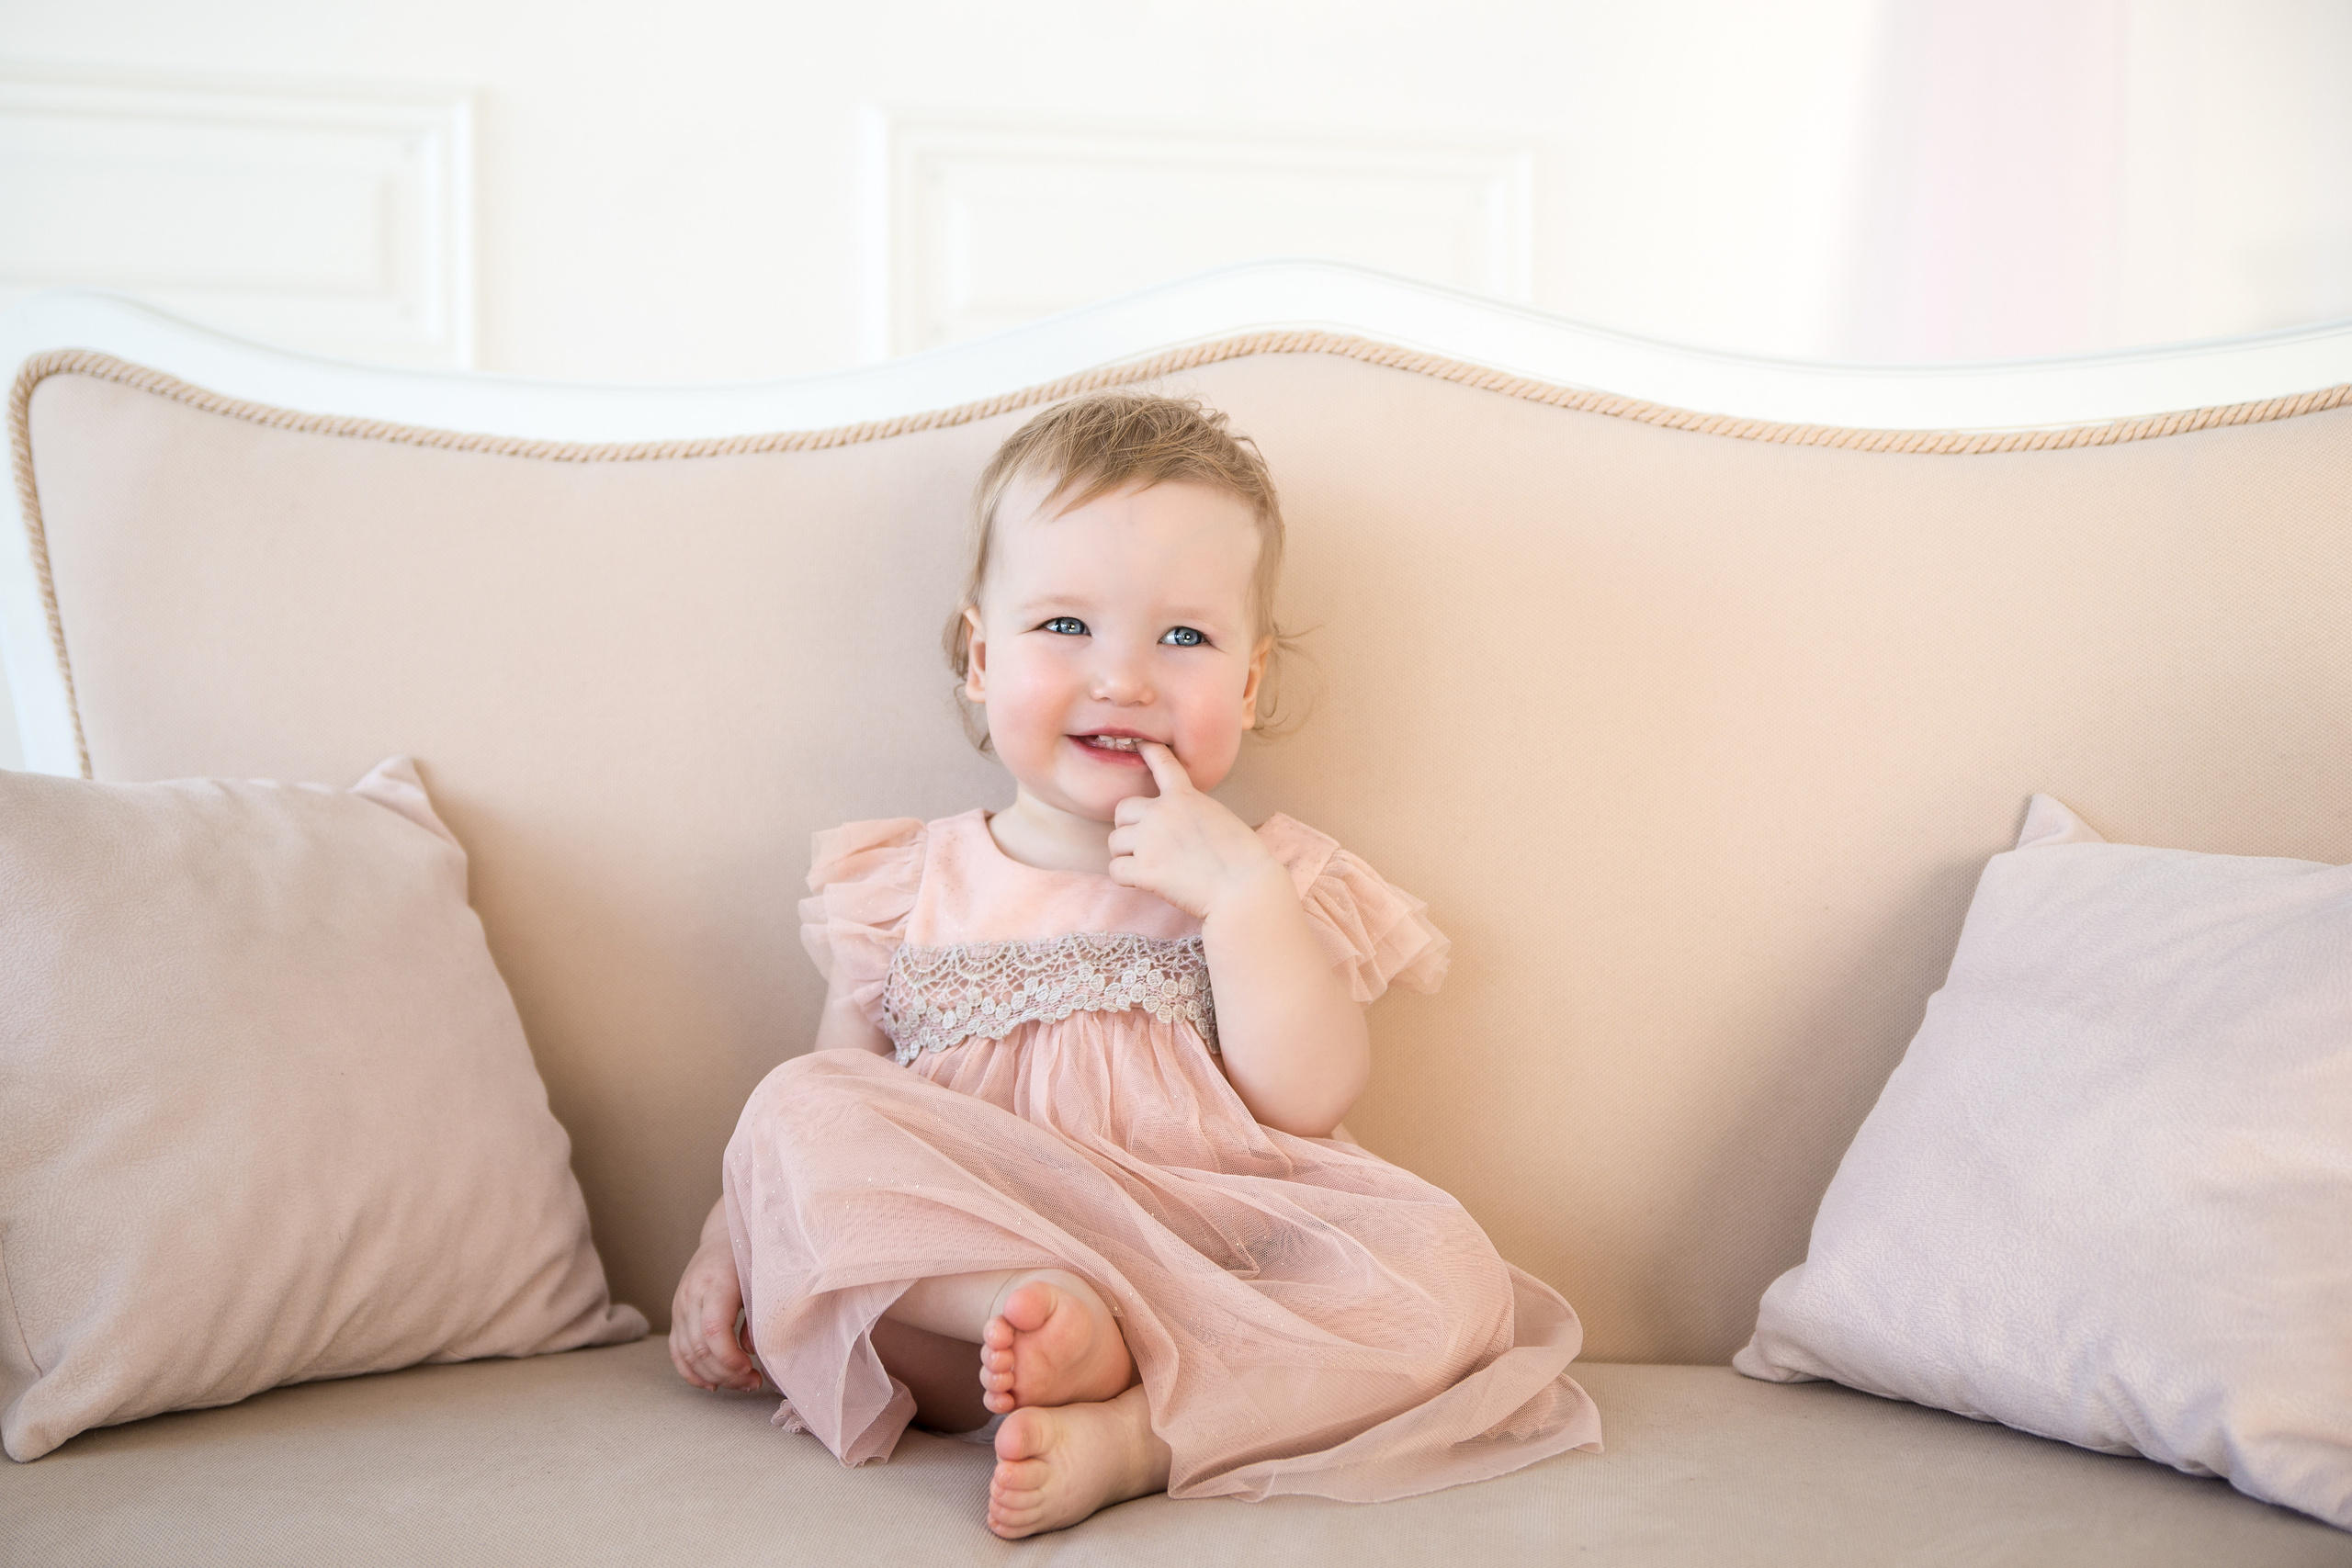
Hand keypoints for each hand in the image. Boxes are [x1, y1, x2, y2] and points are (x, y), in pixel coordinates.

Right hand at [668, 1231, 761, 1392]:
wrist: (723, 1237)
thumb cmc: (749, 1258)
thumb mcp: (761, 1279)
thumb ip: (759, 1313)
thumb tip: (751, 1351)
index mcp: (715, 1283)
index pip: (713, 1330)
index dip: (730, 1358)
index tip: (752, 1368)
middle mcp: (691, 1296)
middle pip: (700, 1348)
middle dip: (727, 1373)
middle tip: (753, 1382)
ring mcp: (679, 1307)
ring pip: (686, 1354)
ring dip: (714, 1377)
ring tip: (741, 1384)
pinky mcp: (676, 1316)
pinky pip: (676, 1352)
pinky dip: (692, 1373)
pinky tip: (712, 1385)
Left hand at [1106, 743, 1286, 920]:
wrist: (1244, 887)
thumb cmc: (1242, 859)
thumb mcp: (1219, 818)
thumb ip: (1191, 812)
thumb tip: (1173, 826)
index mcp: (1185, 797)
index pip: (1163, 764)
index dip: (1149, 752)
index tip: (1140, 744)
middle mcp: (1162, 812)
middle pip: (1122, 810)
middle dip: (1129, 827)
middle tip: (1145, 845)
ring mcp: (1150, 840)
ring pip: (1115, 842)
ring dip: (1127, 855)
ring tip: (1151, 867)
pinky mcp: (1144, 869)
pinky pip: (1115, 870)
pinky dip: (1126, 878)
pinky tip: (1145, 883)